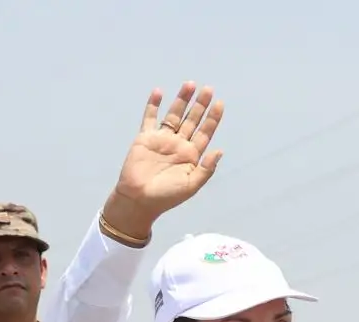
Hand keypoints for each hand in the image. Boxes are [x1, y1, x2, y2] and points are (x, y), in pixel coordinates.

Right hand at [102, 82, 224, 240]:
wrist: (138, 199)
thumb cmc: (166, 197)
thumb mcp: (191, 185)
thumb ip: (206, 169)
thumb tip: (220, 150)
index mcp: (191, 155)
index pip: (205, 132)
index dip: (212, 118)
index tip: (219, 104)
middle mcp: (178, 144)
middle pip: (192, 120)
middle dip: (200, 105)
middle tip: (208, 89)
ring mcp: (162, 139)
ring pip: (174, 115)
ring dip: (182, 100)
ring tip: (190, 84)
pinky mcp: (145, 138)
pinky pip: (150, 118)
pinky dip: (153, 105)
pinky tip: (159, 92)